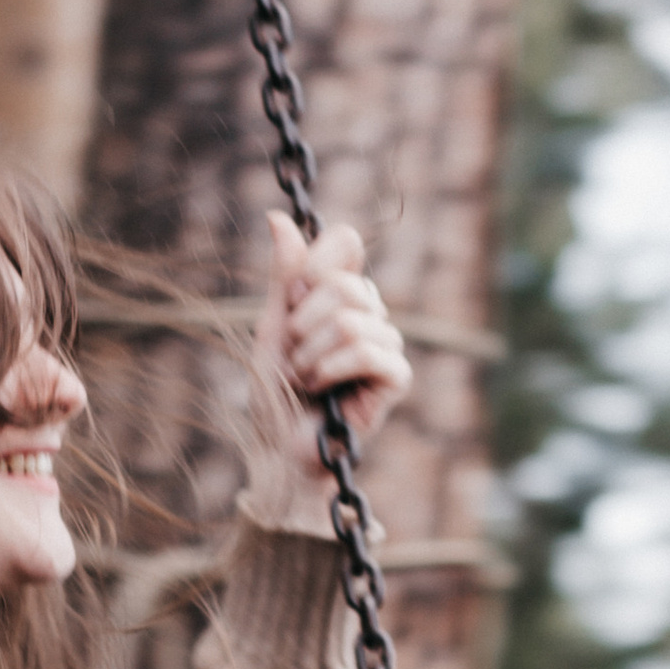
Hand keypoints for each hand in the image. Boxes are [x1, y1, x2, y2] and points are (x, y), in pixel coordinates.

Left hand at [239, 214, 412, 534]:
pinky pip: (367, 351)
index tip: (292, 301)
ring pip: (350, 320)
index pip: (345, 242)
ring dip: (310, 356)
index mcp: (341, 294)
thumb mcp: (271, 327)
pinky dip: (331, 371)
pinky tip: (322, 391)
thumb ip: (284, 276)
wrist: (281, 450)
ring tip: (305, 380)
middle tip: (294, 355)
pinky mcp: (397, 376)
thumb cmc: (274, 393)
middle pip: (345, 282)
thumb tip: (277, 218)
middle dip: (302, 323)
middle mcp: (370, 312)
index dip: (314, 265)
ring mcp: (387, 343)